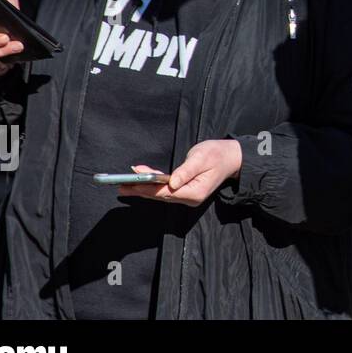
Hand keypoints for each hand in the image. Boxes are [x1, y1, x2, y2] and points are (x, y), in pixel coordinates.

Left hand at [117, 139, 242, 205]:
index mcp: (195, 192)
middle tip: (120, 187)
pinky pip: (166, 191)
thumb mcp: (202, 158)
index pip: (166, 192)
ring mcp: (188, 196)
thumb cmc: (218, 154)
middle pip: (161, 196)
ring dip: (144, 188)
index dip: (148, 188)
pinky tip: (142, 180)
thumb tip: (171, 182)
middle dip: (141, 190)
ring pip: (162, 194)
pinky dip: (153, 185)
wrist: (231, 157)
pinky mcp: (185, 192)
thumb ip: (186, 171)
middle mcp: (190, 198)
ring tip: (124, 185)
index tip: (132, 183)